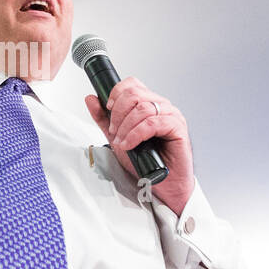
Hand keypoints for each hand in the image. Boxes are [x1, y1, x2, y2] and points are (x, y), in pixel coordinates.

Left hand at [85, 77, 194, 212]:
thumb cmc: (145, 162)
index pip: (132, 84)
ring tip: (122, 142)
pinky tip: (130, 144)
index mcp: (149, 103)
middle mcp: (161, 106)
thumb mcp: (117, 137)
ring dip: (125, 127)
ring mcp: (171, 115)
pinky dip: (136, 134)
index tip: (108, 108)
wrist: (161, 184)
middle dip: (117, 114)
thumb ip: (104, 119)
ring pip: (142, 108)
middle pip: (134, 94)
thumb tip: (91, 99)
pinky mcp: (177, 127)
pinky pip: (152, 123)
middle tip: (114, 131)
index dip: (116, 93)